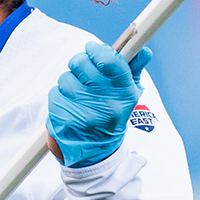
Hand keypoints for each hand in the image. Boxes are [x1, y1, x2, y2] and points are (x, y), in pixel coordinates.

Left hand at [46, 41, 152, 167]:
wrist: (97, 151)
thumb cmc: (113, 114)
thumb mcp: (129, 95)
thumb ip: (134, 69)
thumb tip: (144, 51)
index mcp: (123, 94)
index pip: (110, 61)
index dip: (98, 50)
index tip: (92, 49)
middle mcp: (105, 103)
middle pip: (82, 63)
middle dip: (80, 63)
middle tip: (83, 70)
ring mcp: (84, 112)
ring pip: (66, 78)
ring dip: (69, 81)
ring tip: (78, 93)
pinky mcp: (65, 119)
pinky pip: (55, 93)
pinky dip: (60, 96)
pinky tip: (70, 104)